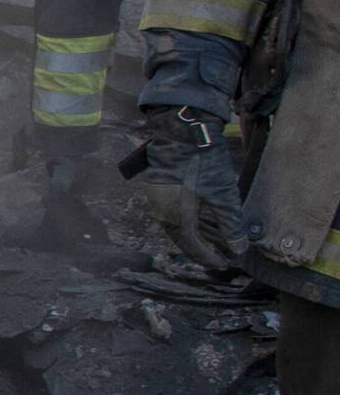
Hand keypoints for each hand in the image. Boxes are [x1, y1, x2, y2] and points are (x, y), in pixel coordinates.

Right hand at [134, 108, 248, 268]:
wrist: (181, 130)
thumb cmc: (202, 162)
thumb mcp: (222, 194)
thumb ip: (231, 224)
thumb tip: (239, 248)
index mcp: (174, 216)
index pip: (192, 246)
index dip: (209, 257)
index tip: (224, 264)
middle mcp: (160, 211)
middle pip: (180, 238)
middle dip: (200, 250)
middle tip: (218, 256)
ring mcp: (155, 199)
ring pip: (175, 226)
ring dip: (194, 236)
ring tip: (211, 241)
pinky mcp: (157, 187)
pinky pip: (171, 213)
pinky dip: (187, 221)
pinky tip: (198, 218)